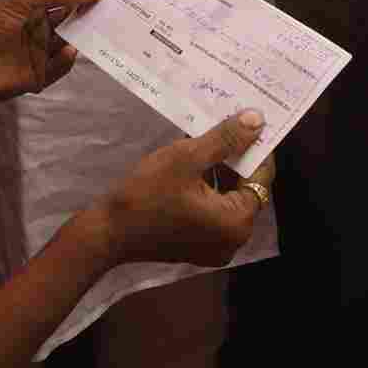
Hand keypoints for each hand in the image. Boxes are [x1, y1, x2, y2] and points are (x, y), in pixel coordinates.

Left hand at [0, 0, 96, 106]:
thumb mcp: (20, 0)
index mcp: (32, 7)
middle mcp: (38, 29)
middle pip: (72, 21)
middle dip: (90, 16)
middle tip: (115, 10)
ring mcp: (38, 53)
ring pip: (70, 44)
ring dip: (84, 38)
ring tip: (102, 29)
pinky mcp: (37, 76)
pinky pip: (58, 67)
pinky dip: (65, 60)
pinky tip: (68, 51)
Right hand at [91, 111, 271, 267]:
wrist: (106, 232)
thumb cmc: (146, 194)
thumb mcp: (186, 158)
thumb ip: (225, 140)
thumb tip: (257, 120)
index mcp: (237, 223)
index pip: (261, 177)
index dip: (257, 147)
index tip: (251, 120)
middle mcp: (233, 240)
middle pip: (245, 189)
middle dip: (237, 157)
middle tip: (231, 123)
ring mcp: (215, 247)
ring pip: (228, 199)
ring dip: (221, 170)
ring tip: (211, 137)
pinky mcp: (198, 246)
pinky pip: (213, 211)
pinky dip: (208, 187)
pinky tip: (195, 163)